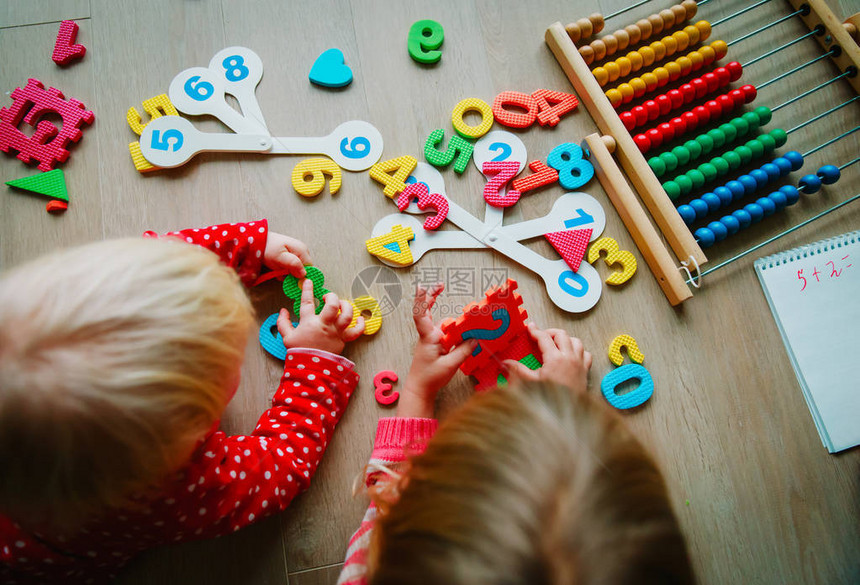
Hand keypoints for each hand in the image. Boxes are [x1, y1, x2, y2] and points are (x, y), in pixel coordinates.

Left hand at [264, 232, 310, 277]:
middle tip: (281, 272)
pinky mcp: (291, 255)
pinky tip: (277, 267)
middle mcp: (302, 251)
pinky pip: (292, 266)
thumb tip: (304, 274)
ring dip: (287, 273)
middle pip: (303, 269)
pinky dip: (285, 270)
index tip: (292, 279)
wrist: (258, 241)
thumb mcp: (280, 257)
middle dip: (292, 274)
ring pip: (297, 269)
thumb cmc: (268, 247)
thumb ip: (293, 264)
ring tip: (277, 269)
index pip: (309, 268)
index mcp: (302, 250)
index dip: (302, 276)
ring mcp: (297, 252)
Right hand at [277, 279, 363, 353]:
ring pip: (347, 315)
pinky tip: (359, 319)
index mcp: (309, 322)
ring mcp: (335, 332)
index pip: (308, 302)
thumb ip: (283, 322)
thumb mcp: (287, 337)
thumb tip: (283, 311)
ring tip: (342, 304)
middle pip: (333, 305)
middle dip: (332, 297)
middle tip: (328, 297)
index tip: (309, 281)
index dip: (308, 290)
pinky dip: (360, 324)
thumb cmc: (299, 352)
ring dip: (346, 306)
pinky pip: (356, 331)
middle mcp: (324, 325)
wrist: (310, 369)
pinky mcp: (343, 340)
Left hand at [398, 284, 476, 417]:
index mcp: (428, 338)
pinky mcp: (433, 345)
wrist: (419, 389)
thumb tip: (475, 338)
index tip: (424, 287)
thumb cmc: (430, 378)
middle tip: (440, 285)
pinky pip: (444, 331)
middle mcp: (427, 335)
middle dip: (431, 296)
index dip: (421, 300)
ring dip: (448, 315)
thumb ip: (463, 350)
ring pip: (439, 322)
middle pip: (426, 311)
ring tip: (461, 320)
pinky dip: (452, 327)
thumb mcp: (450, 365)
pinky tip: (464, 331)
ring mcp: (430, 340)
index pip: (421, 315)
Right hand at [503, 323, 591, 392]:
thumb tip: (505, 363)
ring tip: (557, 344)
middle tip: (541, 336)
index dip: (535, 331)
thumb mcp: (531, 382)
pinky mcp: (585, 371)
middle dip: (550, 332)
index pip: (544, 337)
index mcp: (555, 358)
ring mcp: (579, 363)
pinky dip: (579, 351)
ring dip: (566, 340)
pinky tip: (572, 355)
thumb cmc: (550, 397)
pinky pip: (586, 354)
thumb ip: (518, 370)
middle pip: (561, 334)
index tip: (530, 327)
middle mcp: (569, 357)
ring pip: (576, 341)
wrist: (568, 412)